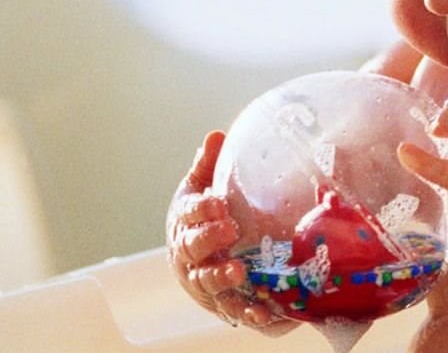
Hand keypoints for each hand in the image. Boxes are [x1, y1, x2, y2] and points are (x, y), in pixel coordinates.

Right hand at [166, 131, 284, 330]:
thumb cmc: (199, 219)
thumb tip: (217, 135)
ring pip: (206, 280)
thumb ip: (207, 165)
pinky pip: (231, 308)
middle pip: (193, 247)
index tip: (218, 202)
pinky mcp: (219, 302)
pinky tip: (262, 311)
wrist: (191, 262)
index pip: (188, 213)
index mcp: (185, 221)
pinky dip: (246, 311)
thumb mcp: (199, 190)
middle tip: (229, 229)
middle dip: (209, 239)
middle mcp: (188, 253)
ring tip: (239, 270)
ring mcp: (201, 279)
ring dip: (221, 276)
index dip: (201, 209)